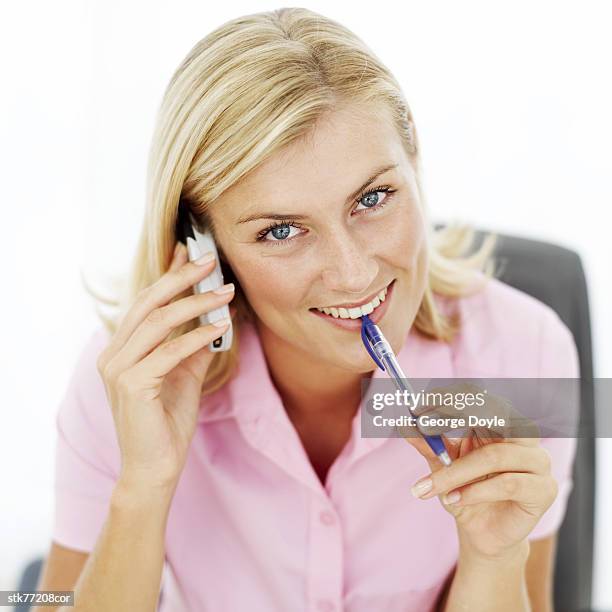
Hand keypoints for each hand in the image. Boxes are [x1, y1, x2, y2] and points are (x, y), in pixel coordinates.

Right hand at [96, 242, 234, 490]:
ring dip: (196, 304)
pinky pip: (170, 352)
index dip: (167, 275)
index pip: (145, 302)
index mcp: (121, 350)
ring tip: (226, 292)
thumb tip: (217, 318)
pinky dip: (198, 336)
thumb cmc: (167, 423)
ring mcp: (118, 370)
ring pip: (158, 322)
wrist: (156, 469)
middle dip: (180, 277)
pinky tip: (222, 327)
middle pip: (148, 303)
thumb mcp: (185, 375)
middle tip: (210, 260)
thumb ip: (194, 347)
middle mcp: (113, 355)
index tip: (189, 252)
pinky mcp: (132, 385)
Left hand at [403, 386, 556, 560]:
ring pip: (495, 455)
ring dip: (457, 471)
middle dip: (455, 414)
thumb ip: (426, 443)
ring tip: (431, 486)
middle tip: (423, 425)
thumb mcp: (440, 465)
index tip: (417, 408)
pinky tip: (454, 500)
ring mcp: (537, 461)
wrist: (482, 533)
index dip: (448, 397)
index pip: (478, 396)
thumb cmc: (464, 492)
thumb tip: (402, 422)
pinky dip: (475, 492)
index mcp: (497, 422)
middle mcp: (522, 435)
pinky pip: (508, 484)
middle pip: (496, 411)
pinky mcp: (543, 490)